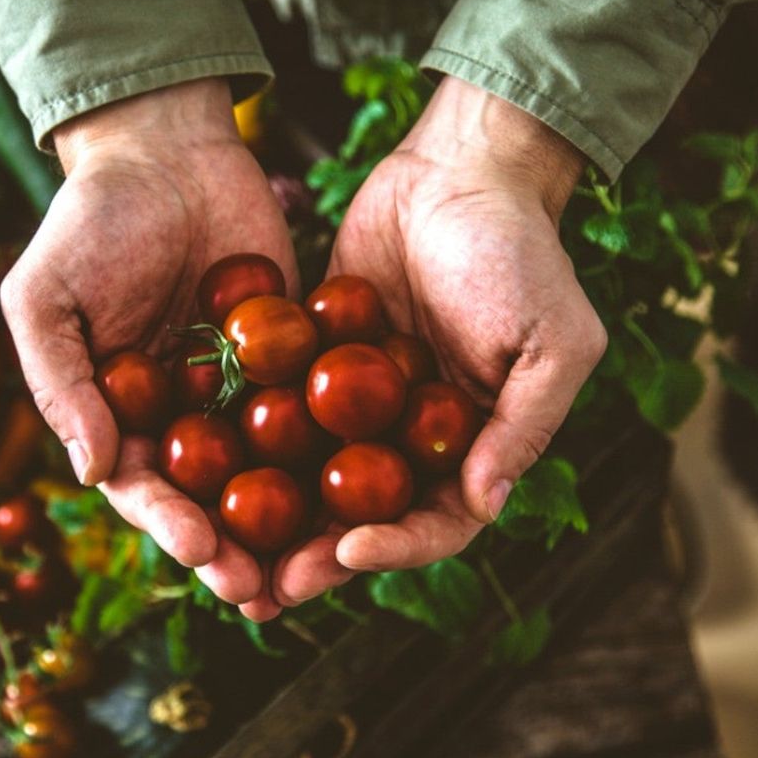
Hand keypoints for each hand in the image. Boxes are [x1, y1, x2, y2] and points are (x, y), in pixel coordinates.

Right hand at [0, 79, 297, 605]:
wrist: (166, 150)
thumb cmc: (89, 222)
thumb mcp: (45, 297)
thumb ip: (61, 382)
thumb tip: (92, 471)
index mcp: (119, 414)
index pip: (143, 486)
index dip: (170, 523)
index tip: (201, 551)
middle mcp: (182, 415)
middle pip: (210, 496)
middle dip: (236, 547)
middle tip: (267, 589)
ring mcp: (240, 389)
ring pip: (268, 470)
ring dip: (290, 523)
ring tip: (320, 566)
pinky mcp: (292, 355)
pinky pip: (314, 407)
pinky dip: (336, 447)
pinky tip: (368, 484)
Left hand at [273, 76, 605, 606]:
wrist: (460, 169)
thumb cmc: (521, 252)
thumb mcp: (552, 340)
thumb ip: (524, 425)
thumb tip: (486, 505)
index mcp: (473, 445)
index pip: (438, 521)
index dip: (397, 546)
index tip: (349, 551)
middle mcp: (413, 437)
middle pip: (365, 517)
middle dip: (318, 555)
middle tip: (268, 588)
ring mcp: (360, 403)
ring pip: (314, 477)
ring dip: (275, 519)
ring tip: (225, 550)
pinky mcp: (315, 361)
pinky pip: (281, 410)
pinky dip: (247, 442)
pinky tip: (204, 466)